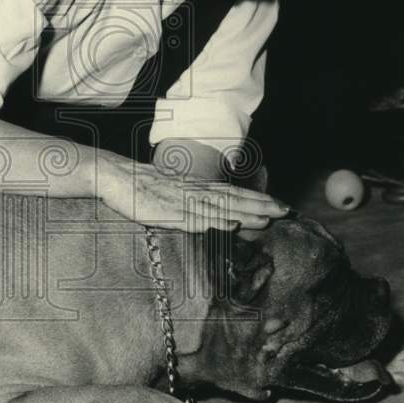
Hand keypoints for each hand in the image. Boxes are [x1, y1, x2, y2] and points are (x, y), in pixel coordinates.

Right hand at [98, 155, 288, 231]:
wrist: (117, 177)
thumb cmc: (144, 188)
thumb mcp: (174, 193)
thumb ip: (196, 204)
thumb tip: (219, 215)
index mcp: (198, 188)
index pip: (234, 193)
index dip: (258, 198)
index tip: (280, 205)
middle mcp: (195, 191)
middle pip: (233, 198)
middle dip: (261, 205)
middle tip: (286, 211)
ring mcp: (183, 200)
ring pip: (219, 207)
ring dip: (245, 212)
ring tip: (267, 218)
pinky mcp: (169, 210)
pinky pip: (195, 217)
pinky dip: (214, 221)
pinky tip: (230, 225)